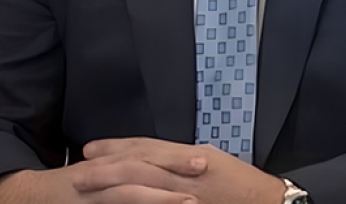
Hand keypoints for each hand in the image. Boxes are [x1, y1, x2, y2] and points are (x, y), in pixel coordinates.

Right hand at [0, 156, 203, 203]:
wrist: (23, 197)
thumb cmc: (68, 192)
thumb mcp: (98, 177)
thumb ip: (124, 178)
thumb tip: (158, 177)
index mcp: (108, 161)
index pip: (146, 152)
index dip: (175, 154)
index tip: (204, 156)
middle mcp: (101, 170)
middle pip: (143, 161)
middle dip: (174, 163)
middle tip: (206, 164)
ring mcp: (91, 189)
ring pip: (129, 186)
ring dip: (161, 192)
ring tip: (190, 200)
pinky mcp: (84, 203)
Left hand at [78, 137, 285, 203]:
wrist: (266, 202)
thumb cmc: (241, 187)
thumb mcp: (212, 166)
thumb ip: (184, 164)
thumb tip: (162, 165)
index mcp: (190, 156)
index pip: (146, 147)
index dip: (118, 146)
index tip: (93, 148)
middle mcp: (185, 168)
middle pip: (138, 160)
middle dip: (107, 161)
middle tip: (79, 164)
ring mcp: (185, 188)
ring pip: (142, 177)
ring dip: (112, 179)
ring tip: (85, 181)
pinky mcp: (187, 202)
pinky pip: (155, 199)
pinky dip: (135, 196)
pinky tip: (116, 200)